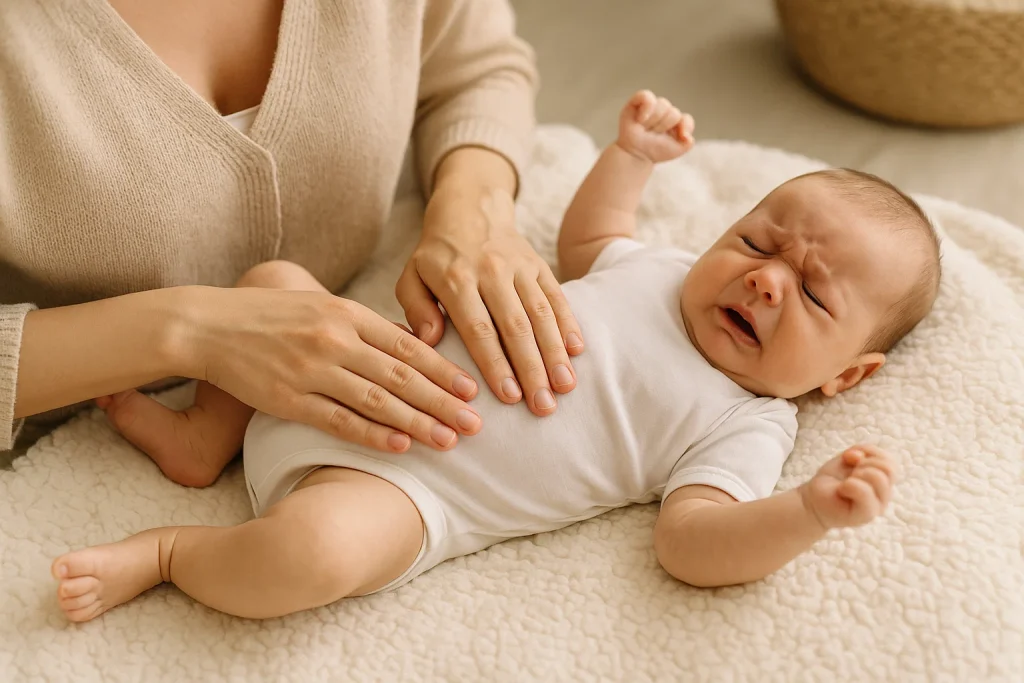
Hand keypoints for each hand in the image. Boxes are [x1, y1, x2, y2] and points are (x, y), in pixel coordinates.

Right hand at [185, 286, 482, 452]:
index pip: (407, 345)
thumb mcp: (322, 306)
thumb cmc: (272, 316)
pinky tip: (400, 447)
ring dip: (418, 423)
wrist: (210, 326)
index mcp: (347, 313)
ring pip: (376, 401)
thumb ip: (364, 325)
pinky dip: (372, 435)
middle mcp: (335, 340)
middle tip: (477, 422)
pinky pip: (338, 421)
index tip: (472, 388)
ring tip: (450, 441)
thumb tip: (411, 343)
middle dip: (443, 401)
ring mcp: (311, 371)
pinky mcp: (288, 399)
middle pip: (401, 375)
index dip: (443, 369)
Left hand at [397, 177, 583, 415]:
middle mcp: (492, 272)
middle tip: (543, 406)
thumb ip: (415, 308)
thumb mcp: (412, 276)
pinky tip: (576, 352)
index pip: (478, 328)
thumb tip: (429, 340)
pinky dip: (568, 324)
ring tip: (564, 387)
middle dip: (531, 368)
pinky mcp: (539, 265)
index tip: (508, 396)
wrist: (470, 208)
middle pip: (516, 326)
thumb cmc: (437, 256)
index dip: (495, 363)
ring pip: (541, 314)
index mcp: (457, 279)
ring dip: (555, 352)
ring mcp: (520, 267)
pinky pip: (556, 296)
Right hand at [617, 90, 694, 163]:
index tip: (681, 136)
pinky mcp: (636, 102)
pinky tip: (641, 120)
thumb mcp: (676, 150)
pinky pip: (646, 96)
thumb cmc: (654, 151)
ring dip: (654, 121)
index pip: (685, 118)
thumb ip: (688, 143)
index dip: (685, 126)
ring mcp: (651, 106)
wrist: (635, 155)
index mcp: (675, 121)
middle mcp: (664, 111)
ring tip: (645, 129)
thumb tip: (688, 136)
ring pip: (662, 104)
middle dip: (663, 127)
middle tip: (653, 135)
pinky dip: (646, 108)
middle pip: (674, 112)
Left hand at [800, 445, 897, 529]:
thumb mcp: (847, 458)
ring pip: (880, 479)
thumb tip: (859, 456)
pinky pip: (866, 493)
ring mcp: (877, 506)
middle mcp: (884, 495)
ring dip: (859, 473)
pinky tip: (842, 489)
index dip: (869, 452)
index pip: (890, 462)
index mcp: (884, 480)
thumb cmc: (833, 480)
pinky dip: (851, 485)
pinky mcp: (866, 515)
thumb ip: (860, 452)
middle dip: (864, 463)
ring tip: (847, 482)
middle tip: (851, 473)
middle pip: (888, 469)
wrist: (814, 499)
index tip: (850, 458)